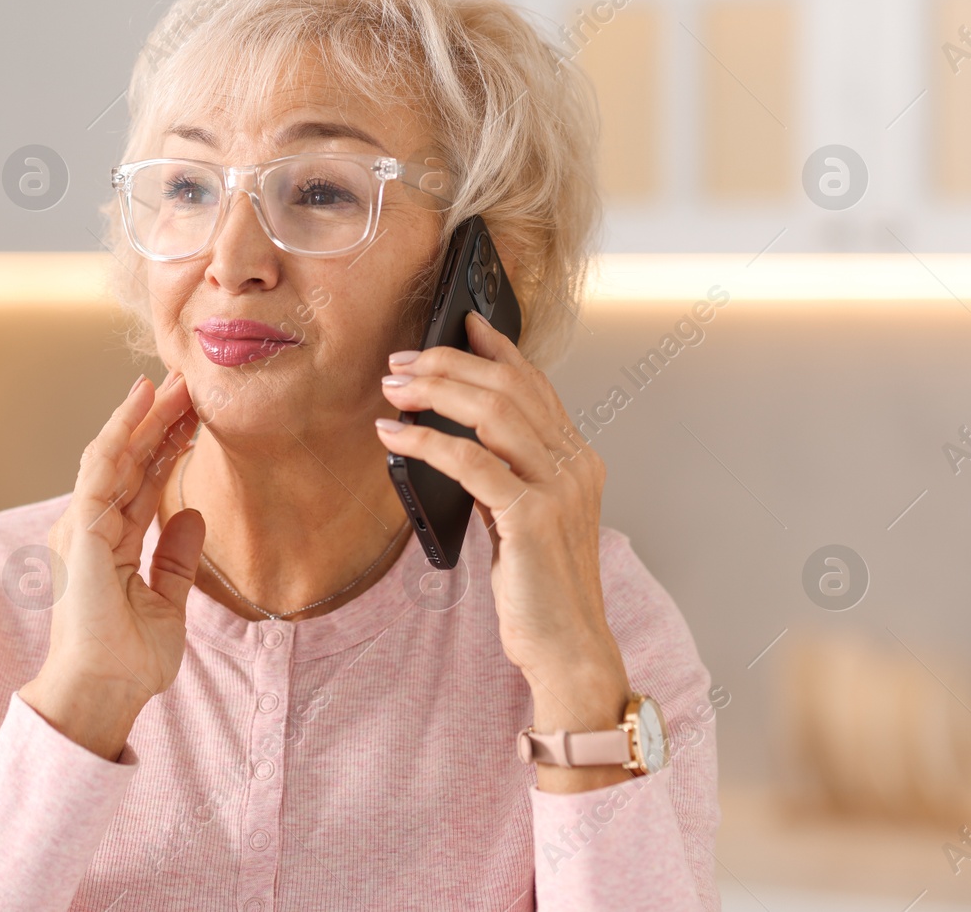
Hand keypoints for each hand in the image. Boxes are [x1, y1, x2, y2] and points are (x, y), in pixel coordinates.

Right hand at [19, 372, 203, 760]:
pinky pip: (101, 468)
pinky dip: (120, 431)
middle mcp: (93, 528)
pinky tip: (140, 404)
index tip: (195, 415)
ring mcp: (83, 526)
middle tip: (188, 381)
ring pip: (115, 454)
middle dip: (157, 420)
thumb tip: (193, 515)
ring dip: (143, 416)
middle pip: (129, 460)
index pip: (142, 482)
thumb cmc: (128, 659)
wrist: (103, 691)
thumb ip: (175, 558)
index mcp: (112, 544)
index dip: (166, 446)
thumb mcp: (167, 602)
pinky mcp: (81, 528)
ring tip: (172, 381)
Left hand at [374, 311, 631, 789]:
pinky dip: (427, 441)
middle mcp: (575, 464)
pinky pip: (472, 463)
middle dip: (449, 364)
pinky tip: (394, 435)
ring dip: (435, 392)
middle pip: (510, 387)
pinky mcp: (532, 519)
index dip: (497, 347)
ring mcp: (558, 489)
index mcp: (577, 459)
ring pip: (495, 412)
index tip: (460, 321)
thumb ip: (505, 475)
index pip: (536, 383)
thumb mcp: (526, 519)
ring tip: (392, 388)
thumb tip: (454, 437)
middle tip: (400, 361)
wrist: (568, 649)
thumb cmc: (539, 589)